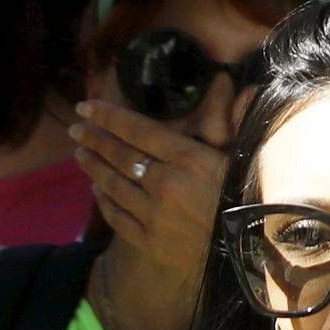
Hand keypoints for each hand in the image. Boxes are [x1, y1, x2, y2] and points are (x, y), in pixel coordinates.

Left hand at [78, 87, 231, 304]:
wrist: (254, 250)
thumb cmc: (252, 195)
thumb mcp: (243, 152)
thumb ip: (229, 117)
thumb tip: (228, 79)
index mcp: (187, 158)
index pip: (138, 130)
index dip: (109, 116)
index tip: (85, 106)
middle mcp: (165, 184)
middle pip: (119, 156)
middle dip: (94, 139)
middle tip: (75, 129)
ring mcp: (154, 215)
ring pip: (113, 185)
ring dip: (93, 167)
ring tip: (80, 154)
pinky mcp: (150, 241)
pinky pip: (118, 217)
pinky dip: (104, 201)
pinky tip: (96, 191)